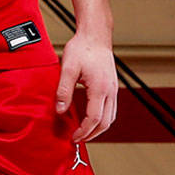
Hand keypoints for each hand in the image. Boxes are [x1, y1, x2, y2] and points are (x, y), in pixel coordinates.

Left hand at [55, 28, 118, 142]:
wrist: (96, 35)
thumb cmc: (82, 49)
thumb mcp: (68, 68)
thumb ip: (64, 91)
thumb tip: (60, 111)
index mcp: (99, 88)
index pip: (94, 118)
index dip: (83, 131)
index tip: (73, 137)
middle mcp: (110, 91)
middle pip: (105, 122)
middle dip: (92, 134)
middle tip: (77, 139)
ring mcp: (113, 89)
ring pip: (111, 117)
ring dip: (98, 128)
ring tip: (84, 133)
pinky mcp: (113, 86)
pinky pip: (112, 109)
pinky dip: (103, 119)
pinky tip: (93, 119)